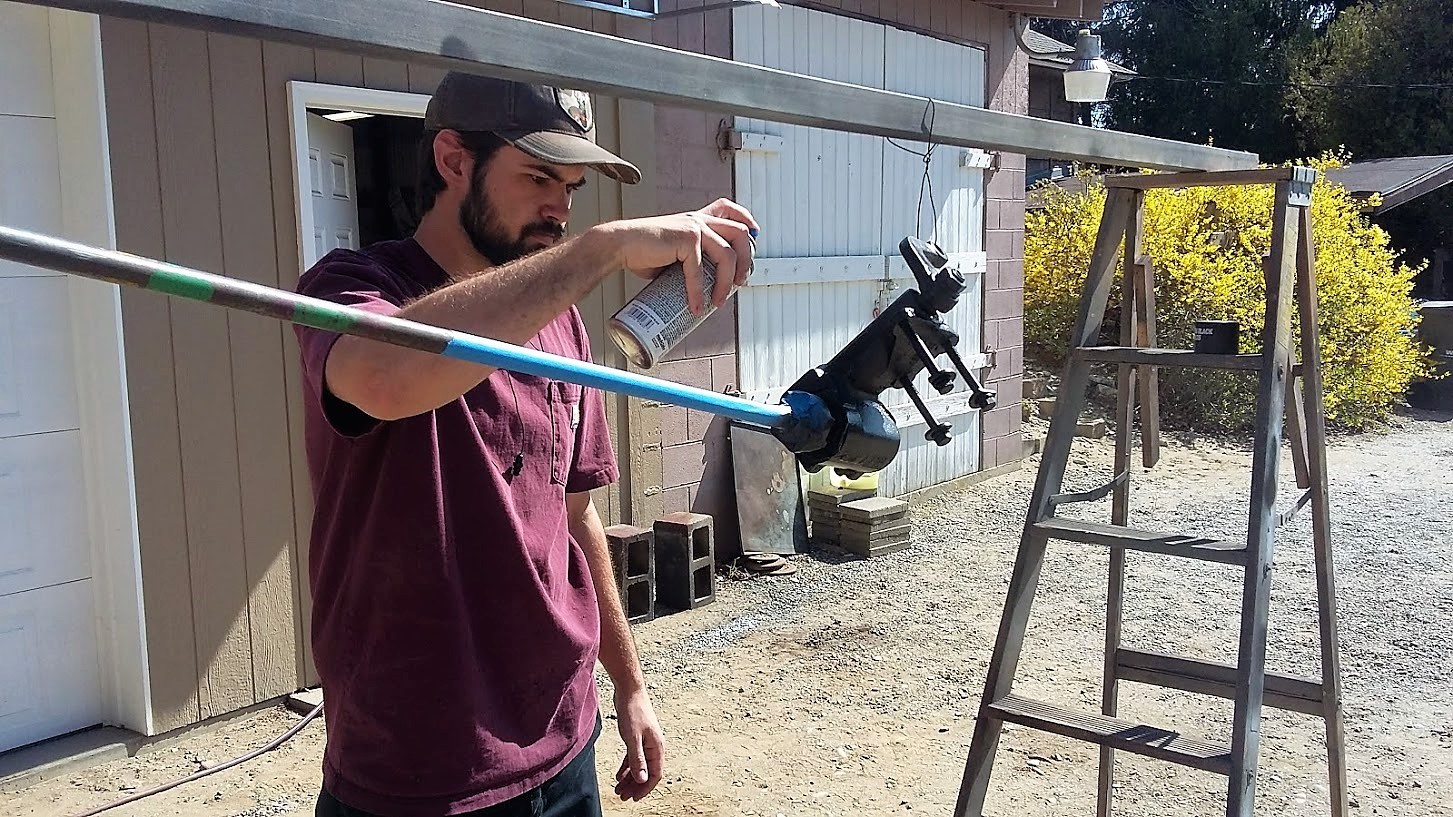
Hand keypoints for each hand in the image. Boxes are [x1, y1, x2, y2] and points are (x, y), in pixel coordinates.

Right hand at [602, 198, 759, 315]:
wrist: (618, 246)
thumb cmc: (641, 251)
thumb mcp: (672, 253)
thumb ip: (688, 262)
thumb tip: (700, 288)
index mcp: (696, 219)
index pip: (727, 208)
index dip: (745, 218)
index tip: (755, 233)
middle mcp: (698, 220)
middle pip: (739, 233)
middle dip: (747, 259)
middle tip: (741, 282)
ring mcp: (693, 228)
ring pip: (728, 254)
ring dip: (727, 282)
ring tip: (719, 301)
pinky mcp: (685, 240)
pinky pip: (701, 270)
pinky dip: (699, 292)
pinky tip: (696, 306)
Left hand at [612, 687, 664, 801]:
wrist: (629, 690)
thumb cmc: (633, 711)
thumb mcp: (633, 738)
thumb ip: (637, 759)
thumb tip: (643, 779)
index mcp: (657, 747)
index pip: (654, 774)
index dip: (645, 788)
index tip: (634, 798)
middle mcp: (654, 746)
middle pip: (647, 772)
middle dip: (635, 786)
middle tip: (623, 797)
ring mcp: (646, 741)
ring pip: (640, 765)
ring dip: (630, 778)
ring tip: (619, 789)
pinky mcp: (638, 737)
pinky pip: (634, 757)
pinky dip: (627, 767)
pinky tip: (619, 775)